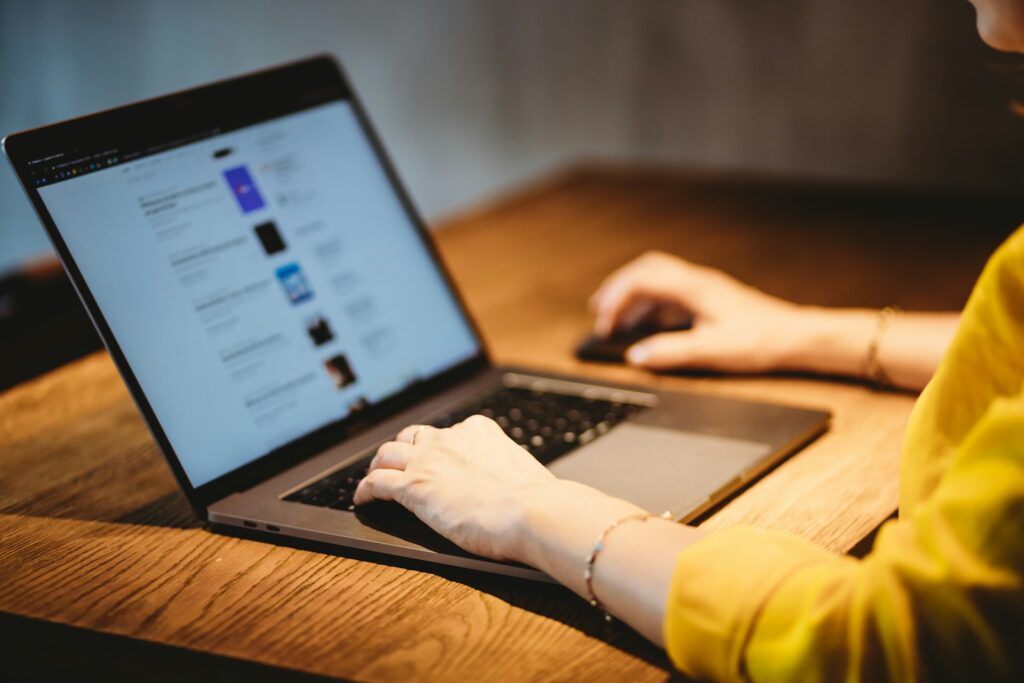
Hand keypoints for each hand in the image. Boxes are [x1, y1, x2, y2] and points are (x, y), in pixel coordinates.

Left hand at [352, 415, 557, 561]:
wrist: (531, 512)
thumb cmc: (536, 500)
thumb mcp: (521, 471)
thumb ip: (506, 472)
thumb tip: (512, 487)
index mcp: (479, 431)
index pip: (449, 433)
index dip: (437, 446)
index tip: (436, 457)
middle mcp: (450, 439)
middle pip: (413, 436)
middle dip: (405, 448)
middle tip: (400, 463)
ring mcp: (428, 460)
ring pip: (388, 452)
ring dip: (380, 464)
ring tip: (376, 475)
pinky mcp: (412, 486)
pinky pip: (376, 482)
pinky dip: (365, 489)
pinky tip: (362, 498)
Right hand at [590, 251, 803, 372]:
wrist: (797, 337)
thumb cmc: (761, 340)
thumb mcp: (711, 351)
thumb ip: (670, 353)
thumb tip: (636, 356)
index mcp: (693, 287)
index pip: (640, 280)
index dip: (616, 300)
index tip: (605, 325)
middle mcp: (696, 281)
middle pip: (645, 269)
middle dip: (618, 288)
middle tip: (599, 310)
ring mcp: (704, 288)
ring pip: (658, 278)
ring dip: (634, 295)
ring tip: (618, 319)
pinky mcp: (710, 298)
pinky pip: (671, 292)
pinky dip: (651, 304)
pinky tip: (650, 324)